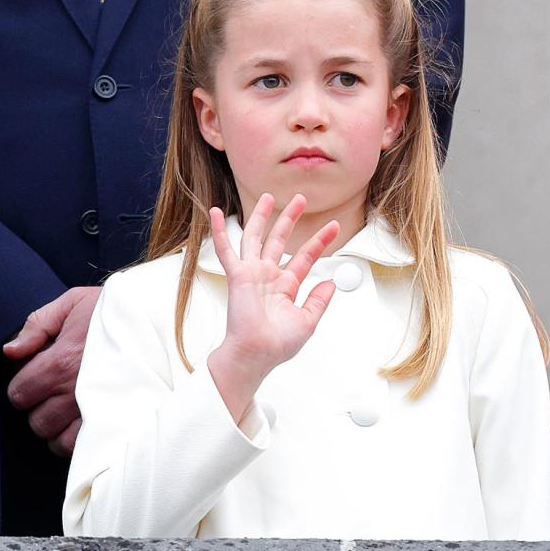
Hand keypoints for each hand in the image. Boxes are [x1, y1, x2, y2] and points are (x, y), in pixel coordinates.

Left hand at [3, 285, 101, 455]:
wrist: (158, 318)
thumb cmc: (112, 310)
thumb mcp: (72, 302)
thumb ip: (37, 324)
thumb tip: (11, 351)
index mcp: (60, 361)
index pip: (20, 393)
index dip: (22, 386)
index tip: (34, 378)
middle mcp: (75, 392)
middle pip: (37, 422)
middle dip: (38, 409)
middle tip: (52, 393)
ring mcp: (97, 413)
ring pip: (58, 442)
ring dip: (57, 429)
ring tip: (67, 410)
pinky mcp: (116, 425)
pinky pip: (84, 450)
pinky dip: (78, 442)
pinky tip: (83, 422)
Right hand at [206, 194, 339, 422]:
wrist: (257, 354)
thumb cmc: (277, 344)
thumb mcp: (307, 321)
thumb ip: (318, 300)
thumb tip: (331, 282)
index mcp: (285, 286)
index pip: (305, 256)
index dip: (319, 241)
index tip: (334, 227)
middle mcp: (268, 275)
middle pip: (279, 239)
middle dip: (289, 218)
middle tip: (300, 199)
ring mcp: (252, 273)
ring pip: (256, 237)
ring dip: (261, 216)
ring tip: (267, 196)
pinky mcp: (237, 275)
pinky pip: (226, 249)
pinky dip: (220, 231)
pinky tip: (216, 213)